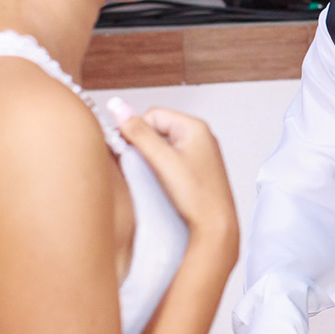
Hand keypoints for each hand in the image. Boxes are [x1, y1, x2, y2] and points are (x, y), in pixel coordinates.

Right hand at [111, 99, 236, 239]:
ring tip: (155, 176)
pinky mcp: (196, 169)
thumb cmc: (199, 196)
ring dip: (152, 158)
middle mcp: (200, 137)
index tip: (129, 149)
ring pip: (163, 145)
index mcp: (195, 127)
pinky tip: (162, 182)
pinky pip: (171, 159)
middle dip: (145, 146)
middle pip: (157, 129)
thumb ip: (139, 133)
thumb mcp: (163, 160)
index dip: (137, 131)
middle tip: (144, 166)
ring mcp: (199, 153)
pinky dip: (161, 168)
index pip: (152, 114)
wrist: (216, 226)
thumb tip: (118, 107)